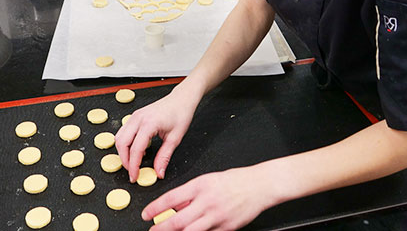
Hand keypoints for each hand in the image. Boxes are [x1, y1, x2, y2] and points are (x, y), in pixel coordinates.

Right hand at [115, 86, 198, 182]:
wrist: (181, 99)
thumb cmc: (180, 114)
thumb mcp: (175, 138)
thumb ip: (164, 157)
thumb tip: (158, 173)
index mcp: (149, 123)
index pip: (135, 149)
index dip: (133, 166)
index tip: (135, 177)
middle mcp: (138, 118)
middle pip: (122, 143)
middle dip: (125, 160)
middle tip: (133, 172)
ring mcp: (134, 116)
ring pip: (119, 137)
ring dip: (123, 152)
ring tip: (133, 162)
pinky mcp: (135, 116)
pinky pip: (123, 132)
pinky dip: (125, 143)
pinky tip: (135, 150)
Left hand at [143, 167, 269, 230]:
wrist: (260, 186)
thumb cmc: (235, 180)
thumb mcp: (208, 180)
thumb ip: (191, 194)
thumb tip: (174, 206)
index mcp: (200, 186)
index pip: (171, 199)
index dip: (155, 209)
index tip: (146, 215)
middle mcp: (206, 202)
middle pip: (177, 221)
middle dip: (160, 228)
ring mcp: (216, 217)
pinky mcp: (226, 228)